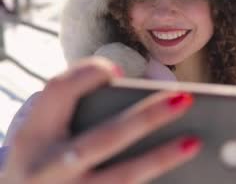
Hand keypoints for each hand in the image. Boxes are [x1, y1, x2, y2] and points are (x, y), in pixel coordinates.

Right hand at [2, 57, 200, 183]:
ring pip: (121, 178)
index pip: (57, 92)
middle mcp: (45, 169)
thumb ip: (87, 109)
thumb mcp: (51, 133)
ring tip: (194, 141)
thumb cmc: (52, 157)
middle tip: (185, 98)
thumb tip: (156, 91)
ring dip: (160, 159)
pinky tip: (189, 175)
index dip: (86, 75)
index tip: (119, 69)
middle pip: (102, 139)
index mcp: (34, 136)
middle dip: (145, 118)